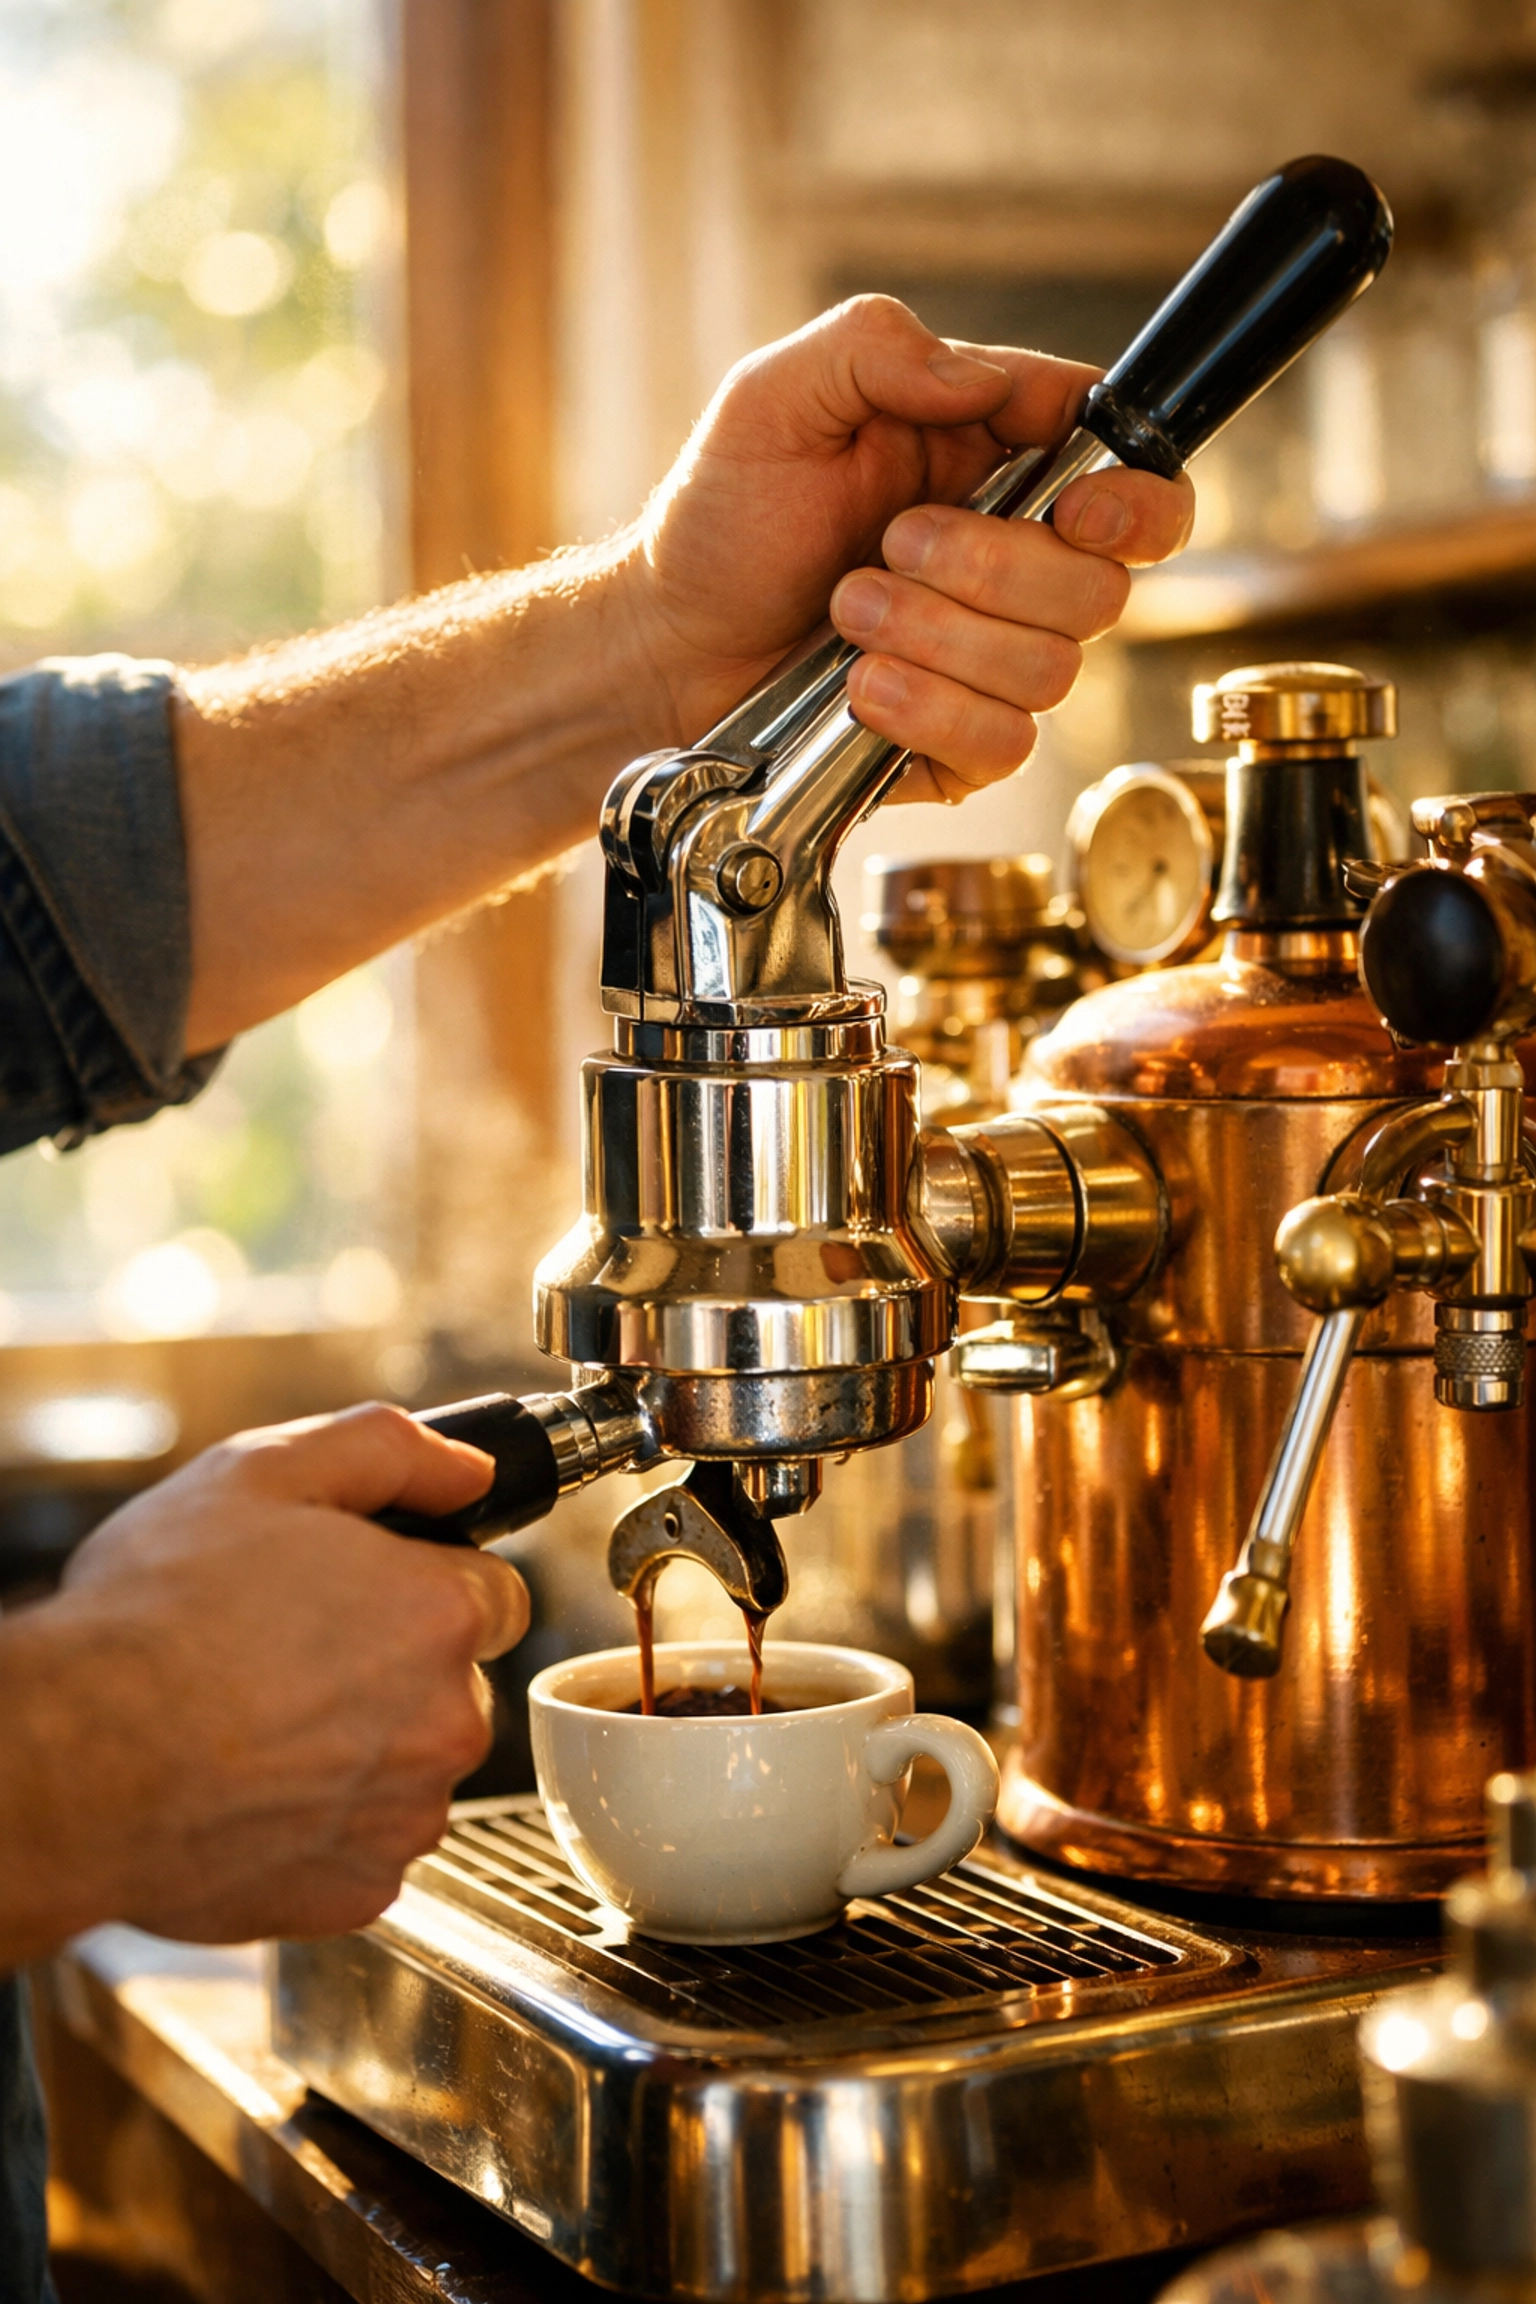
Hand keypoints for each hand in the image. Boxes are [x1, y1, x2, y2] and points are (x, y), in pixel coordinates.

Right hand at [0, 1404, 527, 1961]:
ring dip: (362, 1749)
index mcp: (438, 1613)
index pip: (496, 1593)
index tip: (371, 1595)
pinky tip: (253, 1790)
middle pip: (454, 1684)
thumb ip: (389, 1450)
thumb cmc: (153, 1621)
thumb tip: (470, 1468)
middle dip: (395, 1668)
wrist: (72, 1763)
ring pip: (412, 1767)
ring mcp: (405, 1815)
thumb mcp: (264, 1472)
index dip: (430, 1584)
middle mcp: (447, 1721)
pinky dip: (323, 1824)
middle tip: (293, 1656)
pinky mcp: (359, 1889)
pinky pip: (365, 1844)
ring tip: (260, 1725)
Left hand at [626, 294, 1193, 802]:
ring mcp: (991, 660)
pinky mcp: (962, 742)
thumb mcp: (776, 397)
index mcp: (994, 461)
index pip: (1128, 475)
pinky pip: (1005, 744)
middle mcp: (1012, 563)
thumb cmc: (722, 518)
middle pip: (1100, 586)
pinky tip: (860, 687)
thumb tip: (982, 380)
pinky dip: (930, 712)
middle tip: (886, 546)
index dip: (1131, 500)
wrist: (665, 643)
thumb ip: (878, 349)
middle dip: (990, 569)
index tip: (1075, 511)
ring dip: (939, 639)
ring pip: (1052, 670)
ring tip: (848, 613)